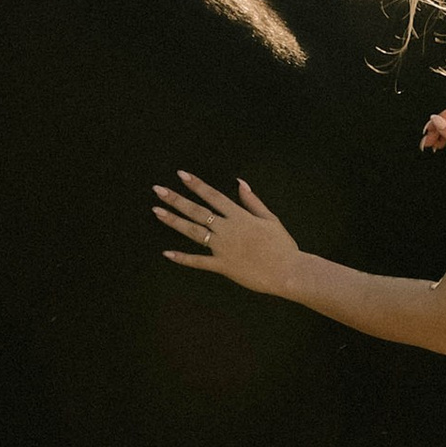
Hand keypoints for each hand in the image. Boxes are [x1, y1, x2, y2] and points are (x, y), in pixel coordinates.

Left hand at [153, 169, 303, 298]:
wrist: (288, 271)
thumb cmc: (282, 245)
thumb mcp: (270, 219)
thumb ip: (252, 201)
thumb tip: (240, 182)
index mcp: (239, 216)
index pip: (213, 195)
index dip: (196, 184)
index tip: (181, 174)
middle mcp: (228, 229)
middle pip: (197, 211)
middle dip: (176, 199)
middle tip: (157, 189)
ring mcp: (223, 247)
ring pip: (193, 232)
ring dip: (174, 221)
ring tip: (157, 211)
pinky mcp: (223, 266)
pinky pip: (199, 262)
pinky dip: (183, 258)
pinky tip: (167, 253)